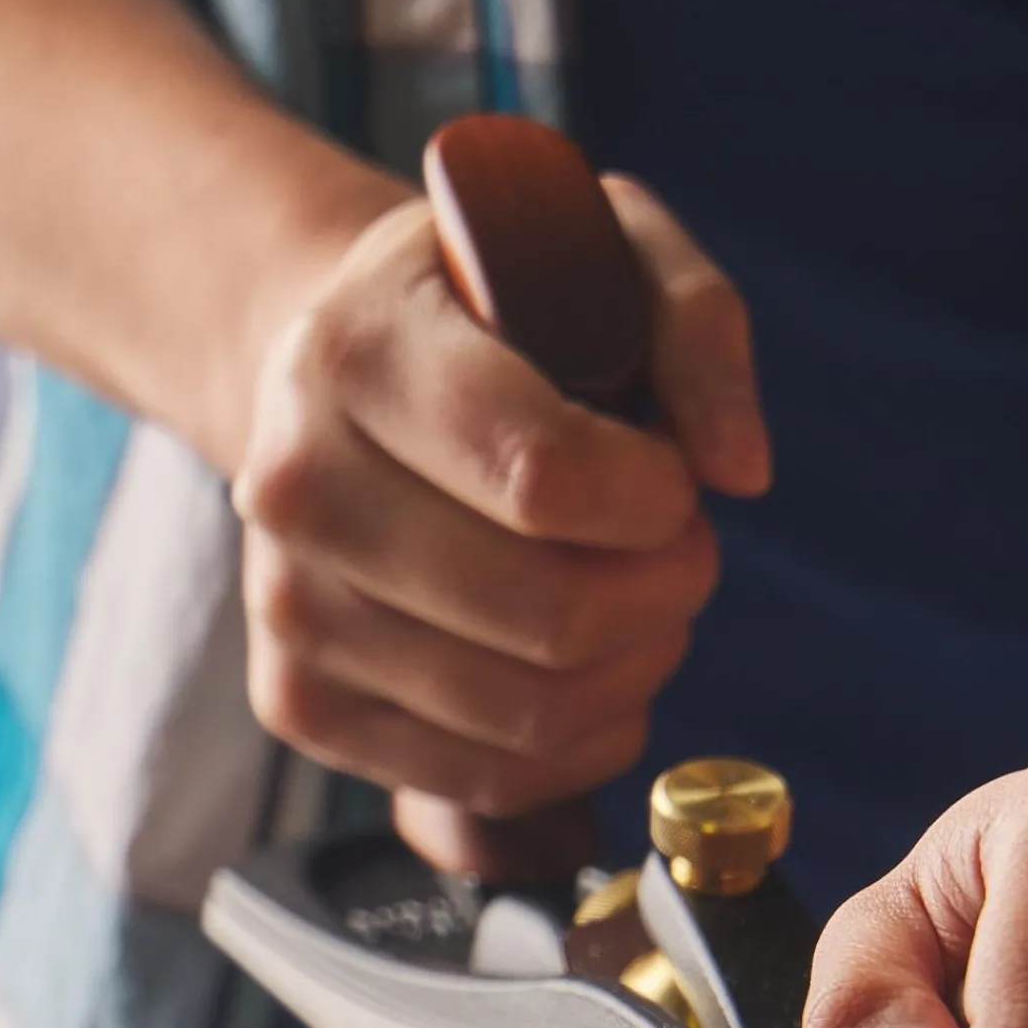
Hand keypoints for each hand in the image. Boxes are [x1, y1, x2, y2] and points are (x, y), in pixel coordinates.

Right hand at [232, 179, 769, 875]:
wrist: (330, 380)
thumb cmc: (488, 316)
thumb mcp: (602, 248)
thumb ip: (699, 327)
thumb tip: (740, 471)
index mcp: (358, 353)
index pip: (541, 478)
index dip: (655, 501)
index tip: (673, 482)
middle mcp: (296, 487)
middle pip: (547, 616)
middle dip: (664, 595)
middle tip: (682, 554)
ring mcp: (287, 609)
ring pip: (526, 715)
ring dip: (633, 674)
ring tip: (644, 609)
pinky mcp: (298, 703)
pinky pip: (483, 778)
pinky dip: (577, 747)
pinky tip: (593, 678)